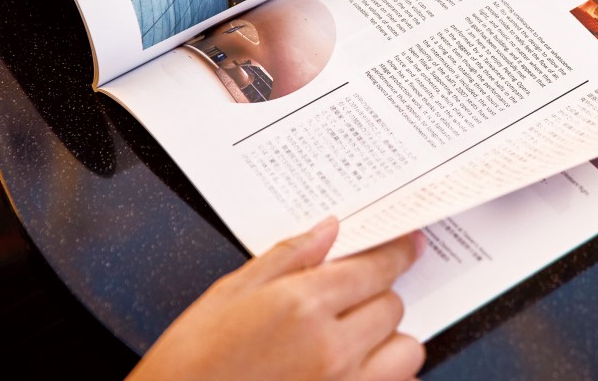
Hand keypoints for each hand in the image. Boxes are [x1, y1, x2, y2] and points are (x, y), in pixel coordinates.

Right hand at [129, 217, 425, 380]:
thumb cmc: (188, 367)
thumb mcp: (228, 296)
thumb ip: (286, 258)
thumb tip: (327, 230)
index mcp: (302, 306)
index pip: (376, 268)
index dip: (397, 252)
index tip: (409, 245)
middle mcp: (331, 349)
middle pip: (393, 305)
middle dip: (378, 295)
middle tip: (350, 297)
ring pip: (406, 351)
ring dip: (388, 340)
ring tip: (355, 339)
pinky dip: (385, 377)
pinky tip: (352, 371)